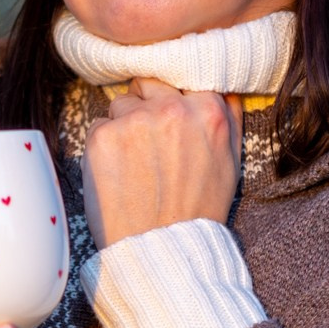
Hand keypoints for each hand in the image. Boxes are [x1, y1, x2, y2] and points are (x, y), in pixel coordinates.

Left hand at [82, 80, 244, 249]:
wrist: (163, 248)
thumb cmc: (198, 210)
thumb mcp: (230, 161)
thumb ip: (228, 117)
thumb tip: (222, 87)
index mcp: (207, 109)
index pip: (178, 79)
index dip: (169, 98)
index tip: (166, 117)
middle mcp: (171, 108)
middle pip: (147, 83)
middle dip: (144, 105)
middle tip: (145, 141)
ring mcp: (135, 120)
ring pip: (119, 103)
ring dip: (123, 125)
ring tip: (133, 163)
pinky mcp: (103, 136)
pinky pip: (97, 125)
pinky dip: (103, 145)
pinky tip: (117, 173)